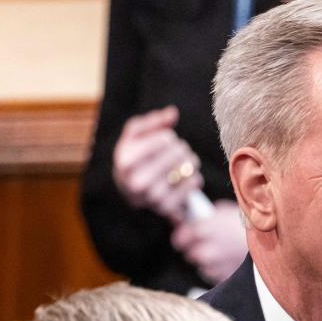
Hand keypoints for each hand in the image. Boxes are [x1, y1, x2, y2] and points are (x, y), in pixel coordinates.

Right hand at [112, 106, 202, 221]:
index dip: (169, 137)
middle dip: (180, 148)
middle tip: (177, 151)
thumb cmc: (133, 155)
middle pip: (178, 153)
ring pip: (188, 168)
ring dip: (190, 161)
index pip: (165, 140)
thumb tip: (173, 113)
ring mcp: (153, 197)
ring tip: (183, 161)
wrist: (128, 189)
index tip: (166, 139)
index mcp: (126, 161)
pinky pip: (194, 183)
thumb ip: (153, 121)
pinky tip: (187, 175)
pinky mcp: (168, 207)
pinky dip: (194, 176)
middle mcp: (138, 182)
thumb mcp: (134, 134)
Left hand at [171, 201, 248, 283]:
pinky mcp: (226, 277)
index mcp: (205, 229)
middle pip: (190, 253)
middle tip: (207, 243)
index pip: (180, 237)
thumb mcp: (228, 211)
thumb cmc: (253, 223)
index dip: (182, 236)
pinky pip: (215, 275)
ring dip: (208, 260)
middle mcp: (207, 249)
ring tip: (222, 252)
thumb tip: (195, 219)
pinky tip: (229, 261)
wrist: (274, 241)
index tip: (184, 237)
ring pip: (202, 266)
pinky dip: (219, 269)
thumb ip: (208, 217)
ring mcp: (216, 266)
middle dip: (196, 248)